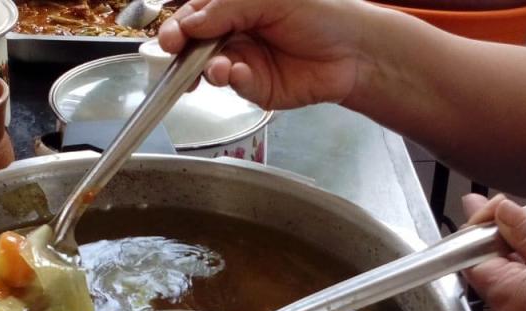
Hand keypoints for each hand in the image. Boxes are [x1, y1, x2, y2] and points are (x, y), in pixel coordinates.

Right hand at [158, 0, 372, 109]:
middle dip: (183, 51)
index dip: (180, 26)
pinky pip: (235, 86)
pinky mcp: (257, 88)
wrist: (354, 50)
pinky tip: (238, 74)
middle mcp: (236, 33)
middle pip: (196, 44)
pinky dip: (233, 81)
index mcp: (235, 6)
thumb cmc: (321, 13)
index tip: (171, 37)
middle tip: (176, 53)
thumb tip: (190, 24)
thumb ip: (226, 8)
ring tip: (217, 68)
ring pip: (211, 68)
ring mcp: (245, 61)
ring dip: (208, 68)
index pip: (196, 15)